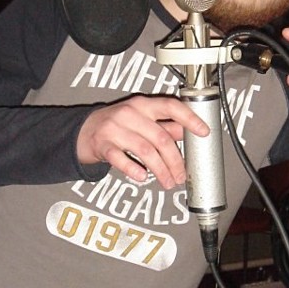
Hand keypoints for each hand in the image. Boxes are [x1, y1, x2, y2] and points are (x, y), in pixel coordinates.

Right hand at [77, 95, 208, 188]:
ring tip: (168, 182)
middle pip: (161, 137)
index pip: (171, 107)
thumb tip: (188, 132)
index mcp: (144, 105)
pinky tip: (142, 177)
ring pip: (145, 150)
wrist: (84, 131)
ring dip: (160, 170)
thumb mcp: (142, 119)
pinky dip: (134, 169)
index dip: (190, 119)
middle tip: (181, 176)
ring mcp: (115, 129)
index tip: (204, 131)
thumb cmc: (117, 125)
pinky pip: (120, 159)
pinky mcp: (103, 145)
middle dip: (175, 160)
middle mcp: (130, 114)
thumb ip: (164, 125)